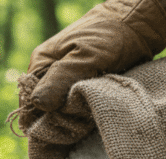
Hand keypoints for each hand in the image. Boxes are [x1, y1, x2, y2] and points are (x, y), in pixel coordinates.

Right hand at [28, 0, 165, 112]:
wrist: (136, 25)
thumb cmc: (110, 36)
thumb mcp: (86, 56)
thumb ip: (61, 79)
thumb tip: (38, 103)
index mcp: (41, 65)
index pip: (28, 104)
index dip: (41, 120)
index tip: (61, 126)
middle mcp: (48, 77)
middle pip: (43, 113)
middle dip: (59, 122)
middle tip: (80, 120)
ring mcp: (62, 85)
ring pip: (59, 115)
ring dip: (72, 121)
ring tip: (88, 118)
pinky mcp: (77, 91)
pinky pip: (72, 112)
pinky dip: (81, 117)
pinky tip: (92, 116)